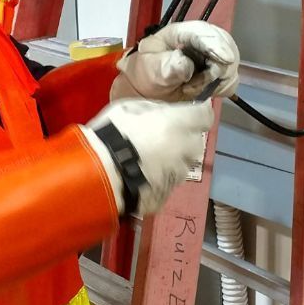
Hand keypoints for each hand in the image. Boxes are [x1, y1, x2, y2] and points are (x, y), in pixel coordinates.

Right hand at [82, 99, 213, 215]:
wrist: (98, 175)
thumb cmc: (112, 133)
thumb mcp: (130, 107)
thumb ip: (155, 110)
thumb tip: (166, 113)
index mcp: (178, 125)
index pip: (206, 116)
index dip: (200, 113)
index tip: (192, 111)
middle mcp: (184, 151)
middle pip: (195, 143)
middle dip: (184, 139)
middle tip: (161, 137)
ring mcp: (177, 176)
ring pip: (181, 166)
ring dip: (171, 161)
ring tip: (145, 161)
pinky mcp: (165, 197)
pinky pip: (166, 184)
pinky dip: (157, 180)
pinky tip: (138, 178)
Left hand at [112, 21, 239, 102]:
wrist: (152, 88)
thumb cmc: (149, 73)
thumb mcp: (150, 69)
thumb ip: (166, 66)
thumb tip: (184, 63)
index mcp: (181, 32)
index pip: (202, 32)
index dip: (215, 44)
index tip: (225, 59)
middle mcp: (202, 39)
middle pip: (224, 45)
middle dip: (216, 67)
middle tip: (194, 85)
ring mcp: (214, 53)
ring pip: (230, 64)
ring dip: (216, 80)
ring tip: (192, 88)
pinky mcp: (220, 70)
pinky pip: (231, 79)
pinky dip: (221, 87)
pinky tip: (205, 90)